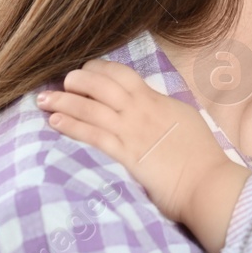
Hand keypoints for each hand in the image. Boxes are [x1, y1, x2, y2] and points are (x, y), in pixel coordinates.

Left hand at [40, 59, 248, 249]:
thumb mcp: (185, 121)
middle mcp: (141, 110)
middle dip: (78, 79)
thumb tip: (152, 107)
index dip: (100, 70)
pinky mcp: (124, 154)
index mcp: (157, 101)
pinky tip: (55, 122)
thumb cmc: (202, 156)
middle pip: (102, 85)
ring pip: (91, 107)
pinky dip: (71, 125)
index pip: (123, 75)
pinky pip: (92, 134)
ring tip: (45, 99)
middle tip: (64, 81)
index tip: (87, 72)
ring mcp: (131, 131)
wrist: (207, 182)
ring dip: (64, 101)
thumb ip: (164, 111)